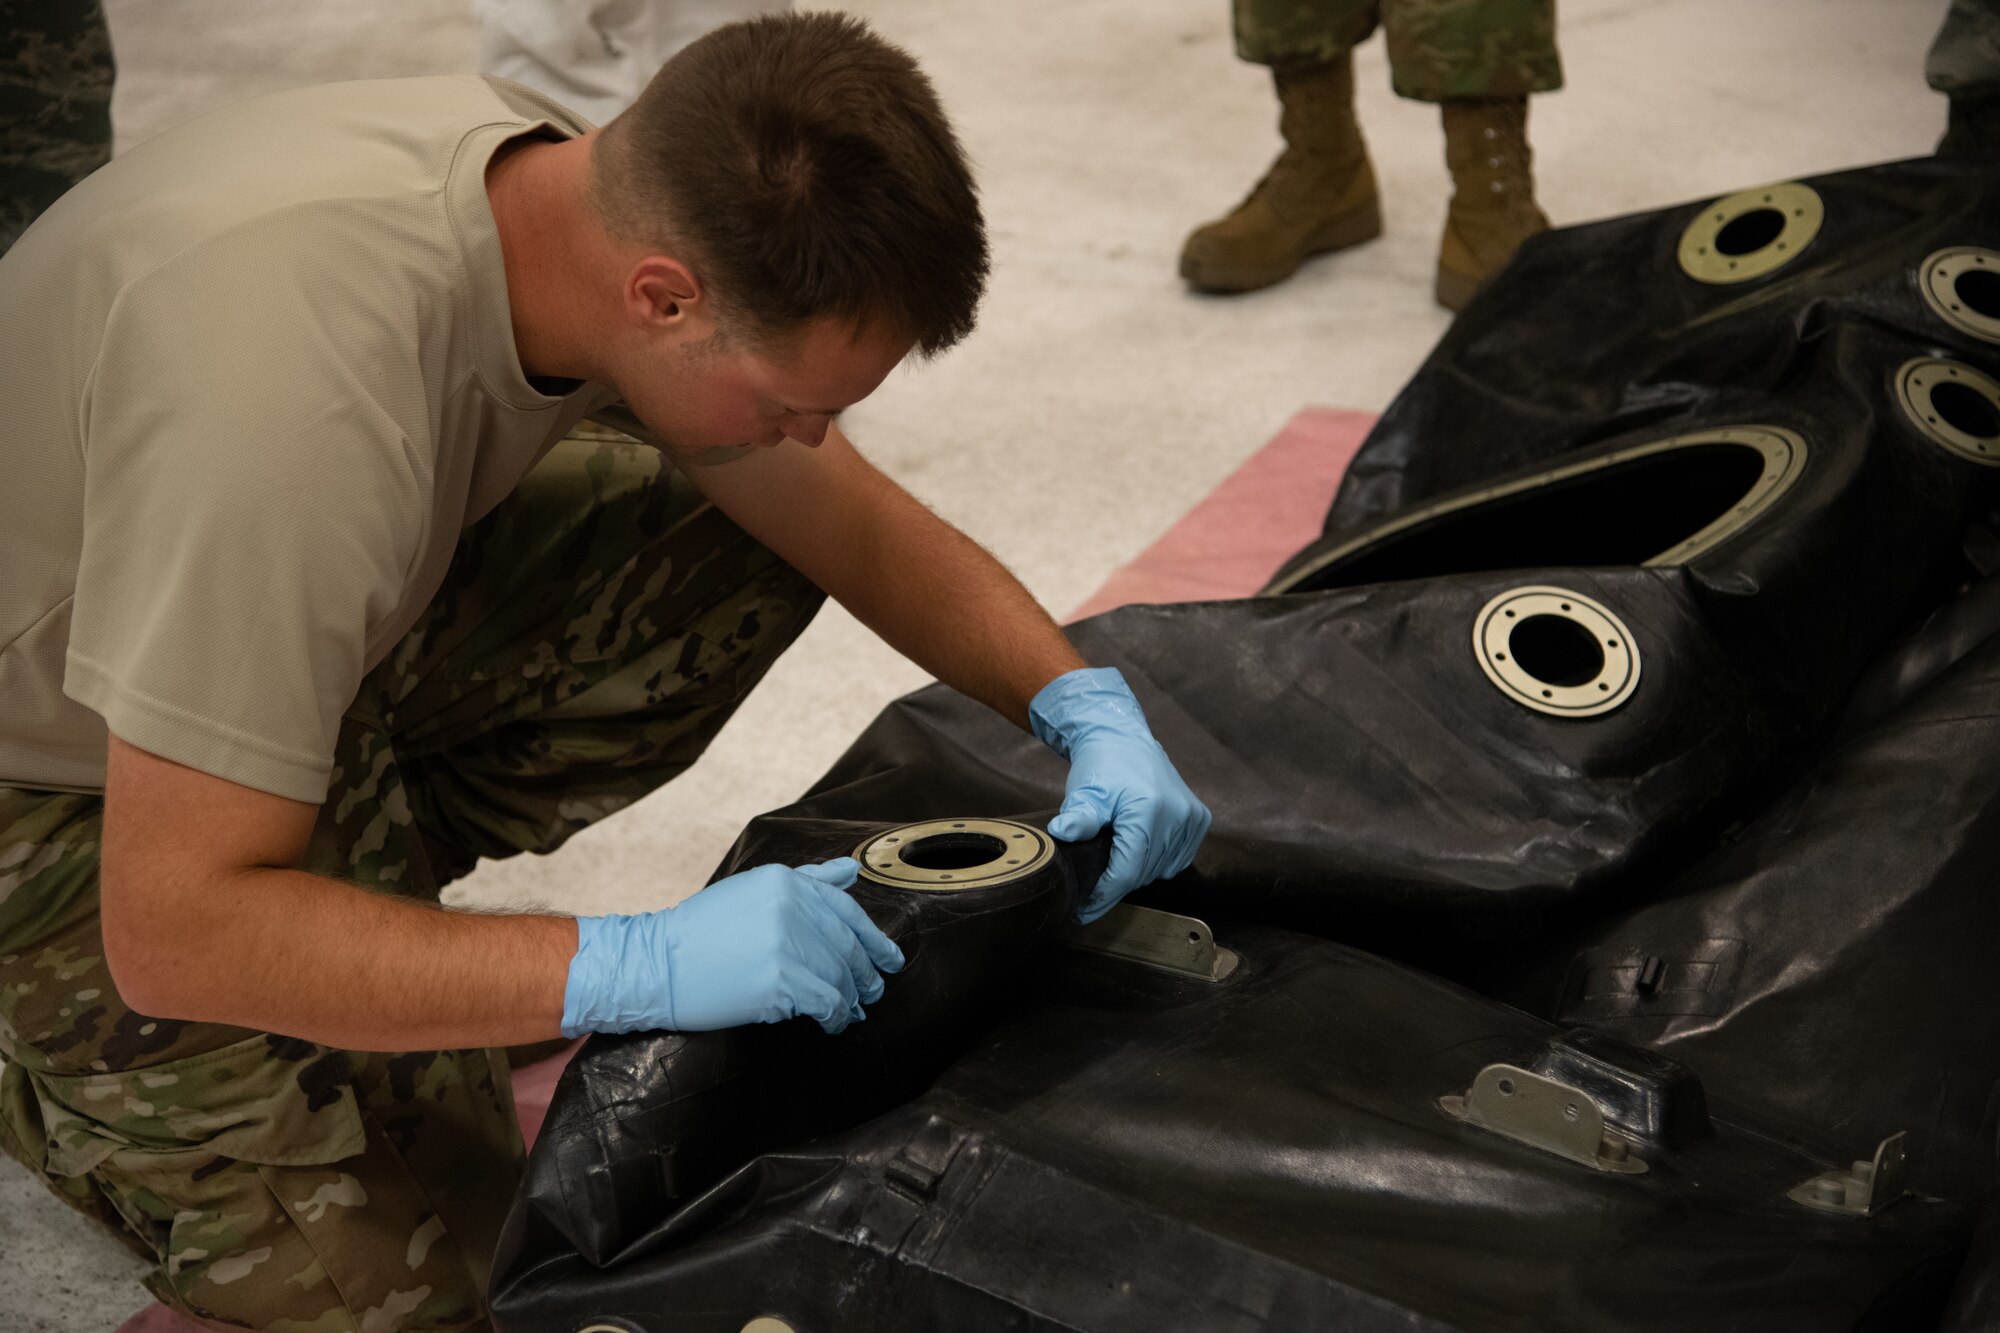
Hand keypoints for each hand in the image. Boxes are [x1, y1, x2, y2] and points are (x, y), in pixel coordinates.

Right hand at [561, 858, 904, 1036]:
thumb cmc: (700, 932)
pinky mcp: (780, 980)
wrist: (655, 964)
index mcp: (786, 882)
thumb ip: (809, 879)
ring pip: (839, 976)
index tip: (891, 959)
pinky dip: (835, 1016)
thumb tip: (852, 871)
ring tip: (852, 1011)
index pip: (847, 911)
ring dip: (851, 998)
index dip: (875, 939)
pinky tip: (832, 1024)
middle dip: (865, 973)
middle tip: (874, 992)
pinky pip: (826, 1002)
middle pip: (847, 946)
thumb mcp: (754, 890)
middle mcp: (791, 906)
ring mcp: (786, 943)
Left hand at [1030, 667, 1211, 923]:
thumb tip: (1062, 833)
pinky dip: (1158, 863)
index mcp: (1150, 809)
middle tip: (1091, 888)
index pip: (1127, 870)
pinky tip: (1139, 851)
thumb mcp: (1085, 790)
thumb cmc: (1101, 766)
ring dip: (1137, 873)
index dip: (1104, 894)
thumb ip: (1079, 816)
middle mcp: (1178, 814)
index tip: (1083, 911)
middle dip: (1116, 884)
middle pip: (1144, 873)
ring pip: (1161, 870)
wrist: (1124, 739)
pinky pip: (1178, 860)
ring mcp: (1192, 817)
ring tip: (1114, 862)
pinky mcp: (1200, 819)